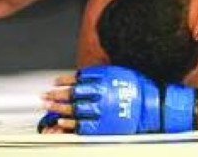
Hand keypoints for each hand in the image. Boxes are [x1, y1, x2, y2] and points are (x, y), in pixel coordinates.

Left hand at [41, 66, 196, 134]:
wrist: (152, 106)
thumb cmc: (137, 88)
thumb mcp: (119, 73)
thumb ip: (101, 74)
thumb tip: (84, 74)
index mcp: (104, 78)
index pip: (78, 79)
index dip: (64, 81)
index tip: (54, 82)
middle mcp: (101, 92)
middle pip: (73, 93)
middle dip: (57, 95)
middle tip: (45, 96)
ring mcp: (101, 109)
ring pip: (75, 108)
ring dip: (59, 107)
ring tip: (48, 107)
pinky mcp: (104, 124)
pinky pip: (83, 124)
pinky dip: (70, 122)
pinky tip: (61, 120)